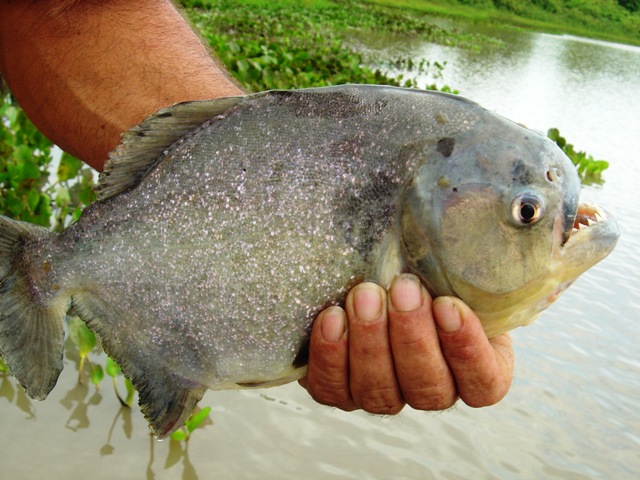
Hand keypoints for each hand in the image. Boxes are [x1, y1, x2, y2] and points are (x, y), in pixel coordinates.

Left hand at [299, 274, 513, 412]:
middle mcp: (431, 389)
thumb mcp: (461, 263)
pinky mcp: (340, 390)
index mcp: (477, 369)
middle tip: (402, 288)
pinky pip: (333, 389)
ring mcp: (385, 394)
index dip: (467, 349)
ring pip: (380, 393)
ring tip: (364, 294)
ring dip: (371, 343)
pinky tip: (332, 317)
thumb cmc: (428, 269)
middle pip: (428, 389)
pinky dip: (331, 356)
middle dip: (413, 337)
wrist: (377, 275)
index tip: (448, 304)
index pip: (483, 383)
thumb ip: (483, 255)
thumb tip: (532, 214)